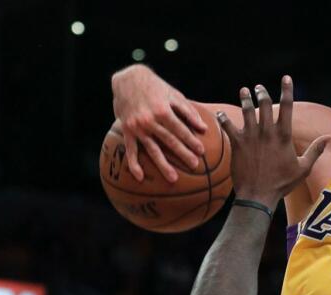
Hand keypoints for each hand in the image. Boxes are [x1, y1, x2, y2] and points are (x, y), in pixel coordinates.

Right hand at [112, 64, 208, 182]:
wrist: (127, 79)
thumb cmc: (154, 86)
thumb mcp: (173, 94)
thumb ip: (188, 111)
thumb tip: (203, 128)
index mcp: (163, 110)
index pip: (180, 129)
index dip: (191, 140)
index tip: (201, 151)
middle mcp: (150, 120)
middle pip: (169, 141)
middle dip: (183, 154)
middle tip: (194, 165)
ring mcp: (138, 127)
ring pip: (152, 149)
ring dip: (163, 165)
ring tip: (173, 179)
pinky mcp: (127, 131)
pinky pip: (131, 150)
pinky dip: (134, 164)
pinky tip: (140, 177)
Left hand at [215, 76, 329, 206]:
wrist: (258, 195)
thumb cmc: (282, 183)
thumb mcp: (303, 168)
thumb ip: (316, 150)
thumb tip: (330, 137)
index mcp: (284, 136)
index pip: (287, 107)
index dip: (287, 90)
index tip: (286, 78)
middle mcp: (267, 132)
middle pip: (265, 104)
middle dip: (262, 93)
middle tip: (259, 88)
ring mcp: (251, 137)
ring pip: (247, 111)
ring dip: (246, 99)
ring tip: (244, 91)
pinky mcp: (237, 144)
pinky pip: (228, 126)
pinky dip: (223, 118)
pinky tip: (220, 113)